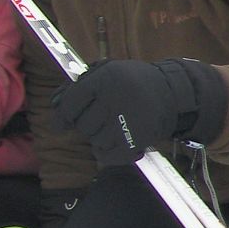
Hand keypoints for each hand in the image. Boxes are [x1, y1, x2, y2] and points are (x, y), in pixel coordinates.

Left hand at [50, 57, 225, 167]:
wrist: (174, 94)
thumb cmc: (133, 83)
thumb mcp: (108, 71)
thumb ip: (80, 85)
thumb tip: (55, 103)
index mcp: (106, 78)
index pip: (70, 103)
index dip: (62, 115)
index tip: (61, 123)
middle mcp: (115, 97)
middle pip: (82, 125)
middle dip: (88, 125)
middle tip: (104, 118)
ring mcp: (126, 120)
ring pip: (95, 140)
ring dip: (101, 138)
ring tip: (116, 126)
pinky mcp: (136, 140)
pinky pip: (108, 156)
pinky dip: (109, 155)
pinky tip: (118, 143)